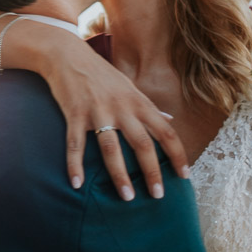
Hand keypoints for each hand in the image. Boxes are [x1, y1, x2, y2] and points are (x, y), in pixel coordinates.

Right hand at [37, 31, 188, 200]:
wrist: (67, 54)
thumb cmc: (100, 73)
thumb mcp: (129, 86)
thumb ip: (148, 106)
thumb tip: (170, 121)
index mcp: (138, 102)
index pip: (166, 132)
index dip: (178, 155)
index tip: (184, 176)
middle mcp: (121, 107)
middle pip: (142, 144)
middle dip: (152, 172)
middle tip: (158, 196)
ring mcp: (97, 111)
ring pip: (111, 148)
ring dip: (120, 175)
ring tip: (127, 197)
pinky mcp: (74, 113)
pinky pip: (75, 144)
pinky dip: (75, 165)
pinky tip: (76, 184)